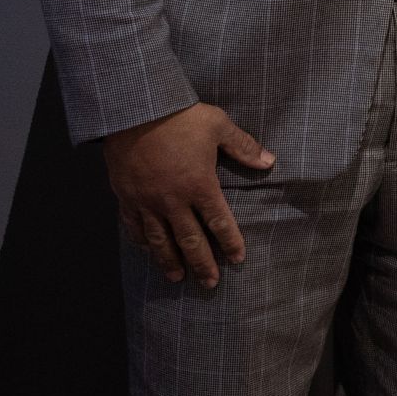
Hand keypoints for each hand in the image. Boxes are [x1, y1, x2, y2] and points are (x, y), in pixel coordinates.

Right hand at [103, 103, 273, 287]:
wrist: (135, 111)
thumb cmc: (181, 117)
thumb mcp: (218, 125)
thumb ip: (244, 147)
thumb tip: (270, 161)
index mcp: (199, 184)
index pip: (219, 221)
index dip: (230, 242)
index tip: (238, 259)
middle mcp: (173, 200)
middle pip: (189, 240)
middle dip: (202, 264)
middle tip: (210, 284)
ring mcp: (147, 201)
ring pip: (160, 240)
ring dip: (169, 261)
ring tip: (177, 278)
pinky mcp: (126, 197)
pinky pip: (134, 227)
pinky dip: (142, 242)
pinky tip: (148, 251)